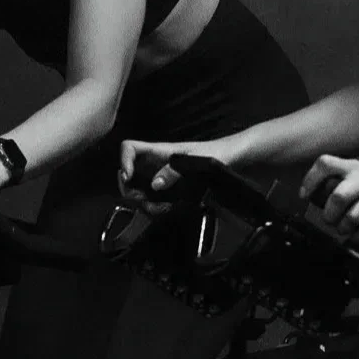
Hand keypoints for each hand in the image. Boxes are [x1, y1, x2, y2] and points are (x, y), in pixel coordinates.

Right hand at [117, 137, 244, 211]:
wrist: (234, 158)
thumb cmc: (218, 153)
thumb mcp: (197, 161)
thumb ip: (175, 170)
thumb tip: (154, 184)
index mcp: (160, 151)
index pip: (130, 148)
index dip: (124, 161)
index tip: (128, 177)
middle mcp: (156, 163)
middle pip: (128, 172)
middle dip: (130, 188)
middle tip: (141, 201)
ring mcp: (162, 176)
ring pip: (139, 188)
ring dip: (142, 201)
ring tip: (156, 209)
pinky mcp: (170, 189)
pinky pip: (154, 198)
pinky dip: (155, 206)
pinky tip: (165, 210)